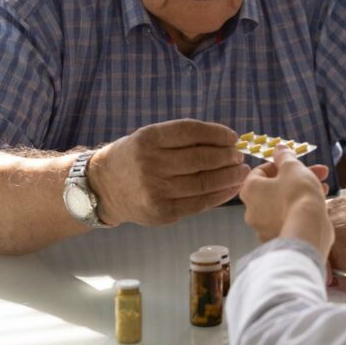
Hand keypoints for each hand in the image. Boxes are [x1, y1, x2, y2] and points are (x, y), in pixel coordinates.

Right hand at [88, 119, 249, 226]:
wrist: (103, 188)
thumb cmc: (135, 158)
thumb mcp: (149, 138)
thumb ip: (182, 138)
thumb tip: (226, 141)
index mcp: (148, 139)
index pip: (190, 132)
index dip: (216, 134)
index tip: (232, 137)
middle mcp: (150, 164)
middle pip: (200, 159)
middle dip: (227, 157)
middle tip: (239, 155)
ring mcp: (155, 191)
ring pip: (203, 183)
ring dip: (229, 177)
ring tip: (242, 171)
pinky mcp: (162, 212)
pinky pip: (199, 204)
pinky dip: (220, 195)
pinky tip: (231, 188)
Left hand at [240, 146, 333, 257]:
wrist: (308, 229)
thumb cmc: (298, 194)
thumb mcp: (293, 167)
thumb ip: (284, 156)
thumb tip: (278, 148)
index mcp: (250, 190)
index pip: (260, 171)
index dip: (280, 164)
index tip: (295, 163)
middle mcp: (251, 210)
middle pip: (274, 188)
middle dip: (297, 178)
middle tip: (318, 172)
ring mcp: (263, 228)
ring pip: (283, 204)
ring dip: (301, 193)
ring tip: (323, 188)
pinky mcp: (278, 239)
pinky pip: (288, 219)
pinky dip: (299, 210)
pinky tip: (319, 204)